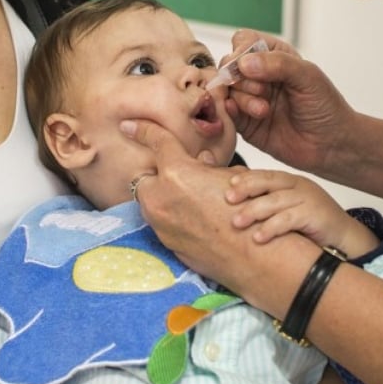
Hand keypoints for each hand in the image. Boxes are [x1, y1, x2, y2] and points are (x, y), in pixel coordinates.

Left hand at [120, 118, 259, 287]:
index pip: (156, 142)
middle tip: (179, 177)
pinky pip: (161, 223)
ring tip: (190, 200)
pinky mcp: (166, 243)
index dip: (143, 130)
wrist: (253, 257)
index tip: (129, 126)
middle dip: (157, 175)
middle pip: (144, 177)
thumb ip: (208, 166)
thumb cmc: (247, 216)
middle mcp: (161, 198)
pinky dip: (171, 217)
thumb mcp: (230, 178)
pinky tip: (194, 220)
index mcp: (177, 174)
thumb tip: (200, 160)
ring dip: (163, 197)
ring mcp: (161, 224)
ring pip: (150, 202)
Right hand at [224, 29, 357, 175]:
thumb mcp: (308, 77)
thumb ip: (278, 64)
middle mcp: (258, 75)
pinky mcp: (244, 122)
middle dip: (240, 78)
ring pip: (225, 89)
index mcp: (274, 56)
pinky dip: (231, 112)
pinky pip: (225, 112)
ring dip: (242, 98)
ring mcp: (249, 98)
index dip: (241, 51)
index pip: (244, 41)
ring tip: (264, 110)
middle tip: (263, 90)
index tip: (249, 66)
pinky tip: (253, 116)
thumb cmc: (326, 107)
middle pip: (228, 65)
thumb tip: (243, 63)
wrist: (332, 145)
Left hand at [227, 169, 378, 258]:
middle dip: (246, 189)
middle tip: (227, 199)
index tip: (226, 185)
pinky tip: (258, 238)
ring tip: (236, 223)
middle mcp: (298, 186)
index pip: (263, 175)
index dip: (244, 179)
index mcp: (288, 181)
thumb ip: (265, 202)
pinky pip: (289, 220)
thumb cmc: (310, 225)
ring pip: (276, 201)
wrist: (345, 239)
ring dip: (254, 211)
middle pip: (268, 182)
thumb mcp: (285, 209)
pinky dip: (272, 228)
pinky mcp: (315, 215)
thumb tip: (232, 201)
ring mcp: (308, 199)